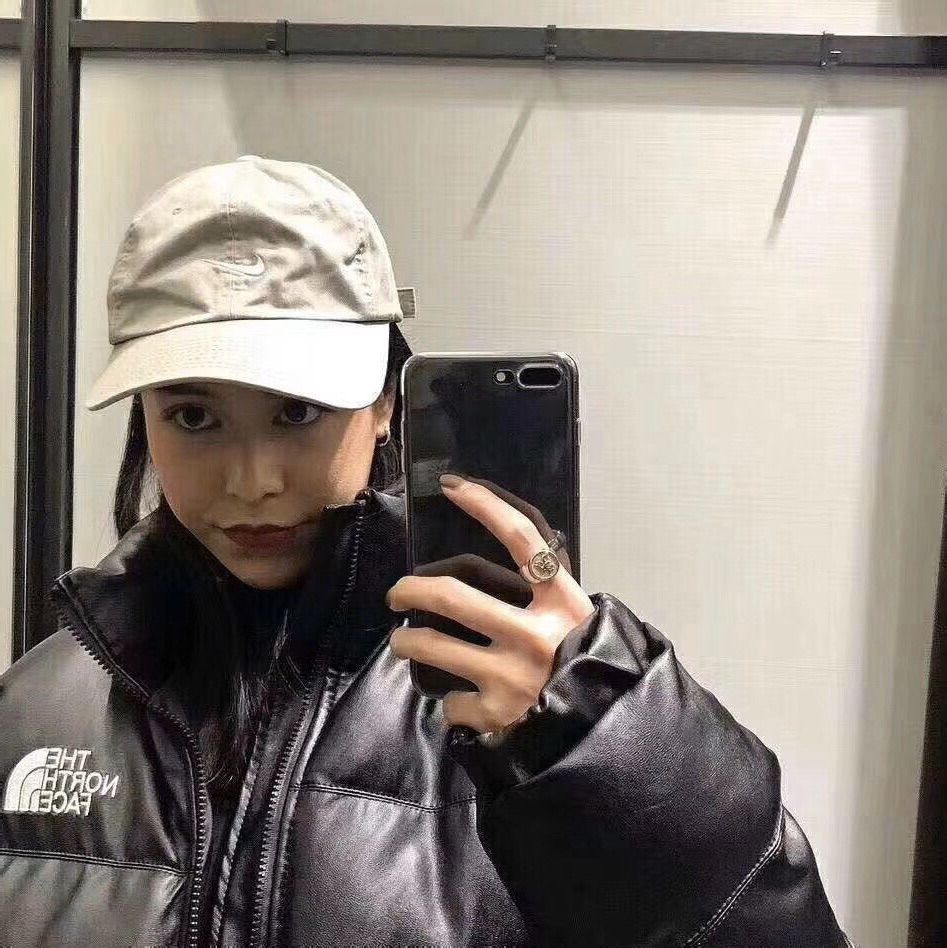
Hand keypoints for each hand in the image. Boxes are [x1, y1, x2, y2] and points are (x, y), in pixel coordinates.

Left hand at [386, 473, 595, 734]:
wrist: (603, 733)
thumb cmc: (586, 667)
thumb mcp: (578, 622)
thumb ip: (543, 596)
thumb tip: (498, 568)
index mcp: (561, 602)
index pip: (521, 539)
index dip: (484, 505)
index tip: (451, 486)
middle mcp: (535, 633)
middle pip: (451, 595)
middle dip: (410, 590)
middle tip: (397, 594)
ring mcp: (513, 674)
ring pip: (431, 645)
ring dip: (405, 641)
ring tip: (402, 641)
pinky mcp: (496, 712)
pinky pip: (450, 700)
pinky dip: (449, 700)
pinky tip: (459, 700)